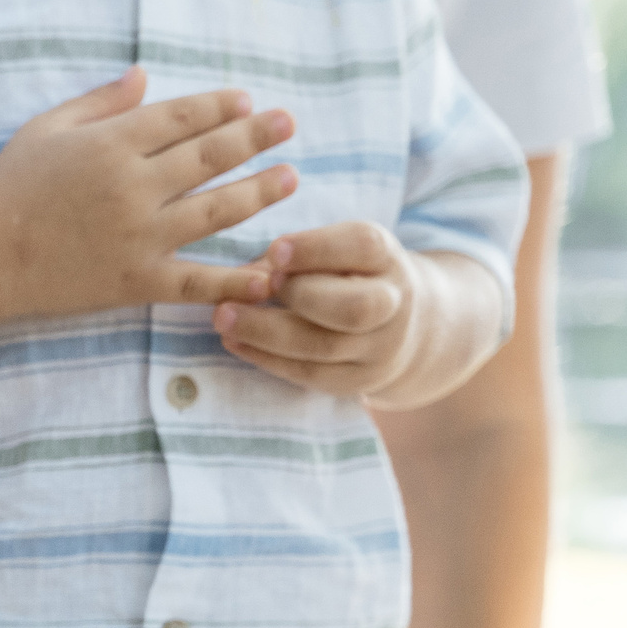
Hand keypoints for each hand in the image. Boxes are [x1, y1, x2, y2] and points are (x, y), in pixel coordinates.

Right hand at [0, 66, 295, 316]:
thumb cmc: (9, 187)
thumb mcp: (48, 129)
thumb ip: (101, 103)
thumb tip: (144, 77)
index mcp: (113, 144)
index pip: (184, 117)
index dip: (221, 107)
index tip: (246, 102)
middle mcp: (134, 187)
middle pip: (210, 156)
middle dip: (255, 136)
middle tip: (288, 124)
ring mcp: (139, 236)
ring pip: (216, 210)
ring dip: (259, 191)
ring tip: (289, 177)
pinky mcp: (136, 281)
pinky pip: (196, 281)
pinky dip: (236, 279)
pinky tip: (270, 273)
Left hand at [215, 221, 431, 398]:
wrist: (403, 328)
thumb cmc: (349, 277)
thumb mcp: (337, 253)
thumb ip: (295, 257)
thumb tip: (239, 276)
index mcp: (387, 259)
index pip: (364, 247)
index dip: (317, 249)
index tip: (274, 250)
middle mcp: (393, 304)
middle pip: (354, 307)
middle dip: (299, 296)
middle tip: (257, 287)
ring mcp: (378, 348)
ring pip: (323, 346)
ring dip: (266, 331)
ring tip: (223, 316)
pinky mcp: (356, 380)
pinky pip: (307, 372)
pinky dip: (265, 356)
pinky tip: (234, 341)